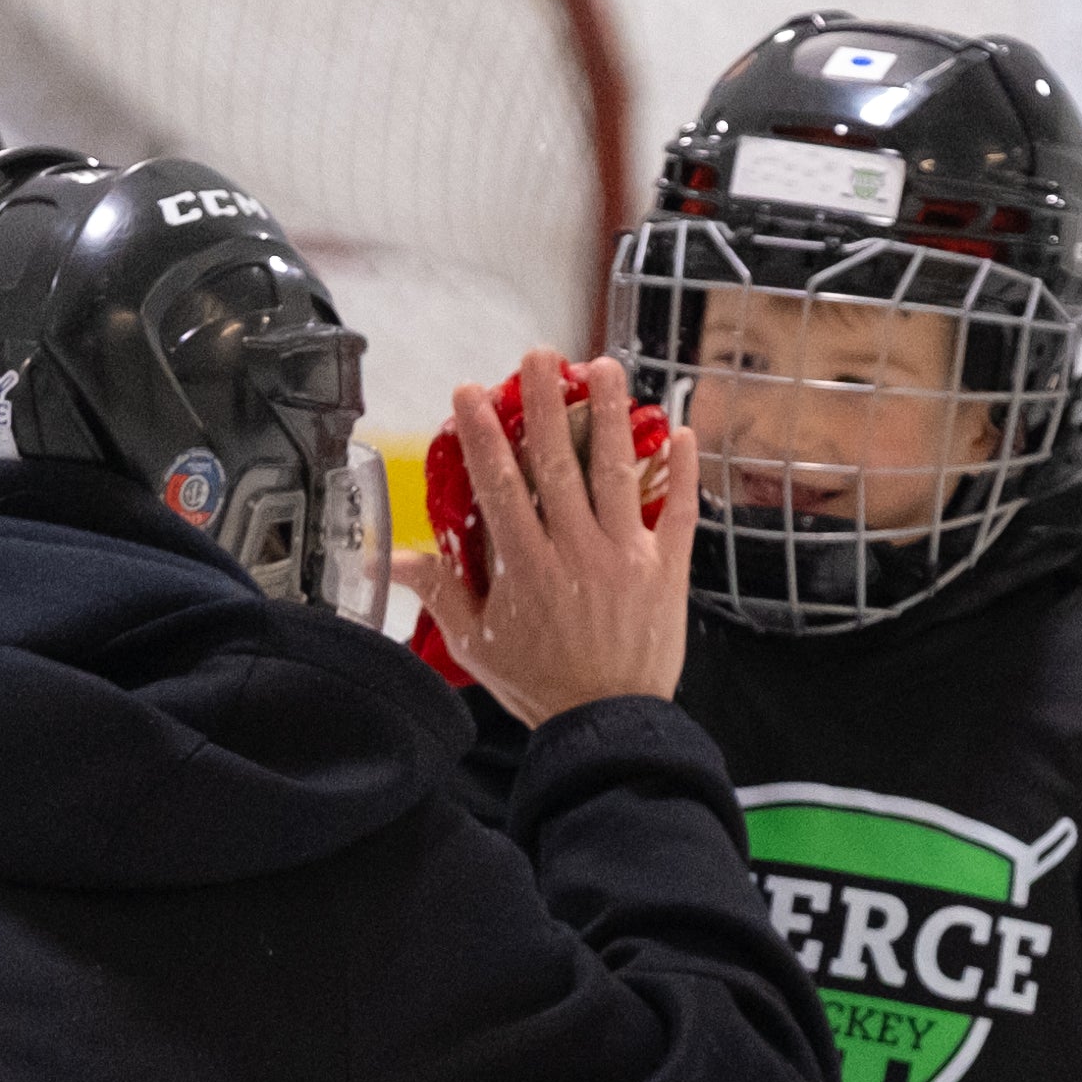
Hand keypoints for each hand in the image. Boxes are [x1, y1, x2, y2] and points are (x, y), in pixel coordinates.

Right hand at [394, 350, 695, 725]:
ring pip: (618, 473)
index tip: (471, 393)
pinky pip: (679, 513)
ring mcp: (626, 557)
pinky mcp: (666, 571)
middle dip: (546, 404)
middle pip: (558, 463)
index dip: (483, 435)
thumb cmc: (539, 686)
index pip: (499, 486)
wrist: (607, 726)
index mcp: (525, 566)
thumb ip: (442, 594)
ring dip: (611, 416)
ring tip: (604, 367)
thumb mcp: (477, 644)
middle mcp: (576, 551)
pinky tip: (683, 431)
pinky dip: (685, 473)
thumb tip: (396, 560)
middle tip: (540, 356)